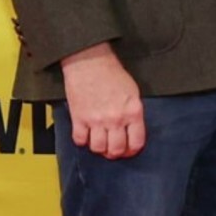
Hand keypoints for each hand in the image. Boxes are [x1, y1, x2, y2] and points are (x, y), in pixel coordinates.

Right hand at [60, 44, 143, 158]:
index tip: (129, 150)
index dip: (133, 150)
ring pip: (98, 148)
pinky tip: (85, 135)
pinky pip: (80, 140)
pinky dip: (82, 141)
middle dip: (116, 153)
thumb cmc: (112, 73)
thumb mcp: (133, 92)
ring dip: (99, 149)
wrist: (89, 62)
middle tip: (113, 150)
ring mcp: (96, 120)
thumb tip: (133, 129)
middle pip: (117, 149)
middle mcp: (115, 119)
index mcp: (133, 112)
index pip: (136, 142)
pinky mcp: (79, 118)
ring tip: (100, 143)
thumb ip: (133, 112)